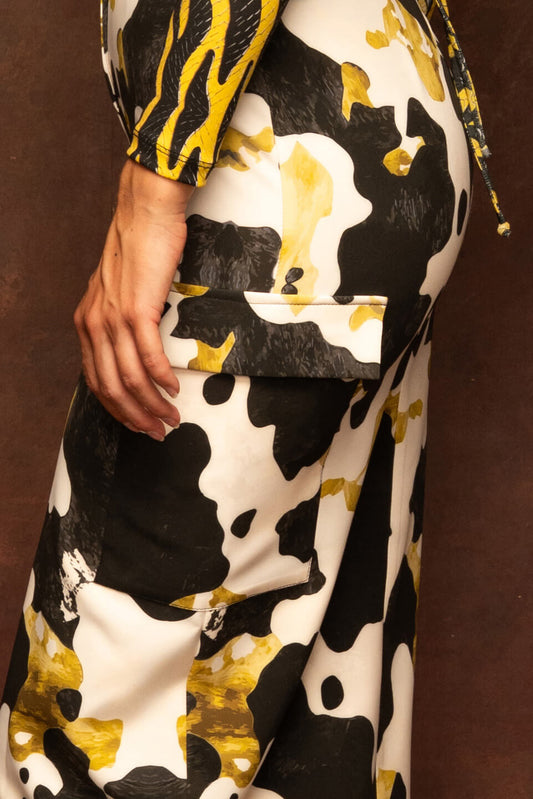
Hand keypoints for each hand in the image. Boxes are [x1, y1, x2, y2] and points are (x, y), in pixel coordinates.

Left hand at [74, 159, 194, 439]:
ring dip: (151, 404)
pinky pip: (147, 357)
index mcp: (86, 323)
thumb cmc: (138, 248)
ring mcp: (113, 319)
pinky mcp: (137, 310)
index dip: (117, 409)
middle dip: (135, 416)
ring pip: (128, 378)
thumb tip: (136, 348)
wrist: (145, 213)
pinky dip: (161, 379)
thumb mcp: (118, 291)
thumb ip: (119, 320)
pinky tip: (174, 389)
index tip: (138, 424)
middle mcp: (93, 324)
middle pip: (110, 387)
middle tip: (157, 432)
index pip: (95, 381)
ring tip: (171, 417)